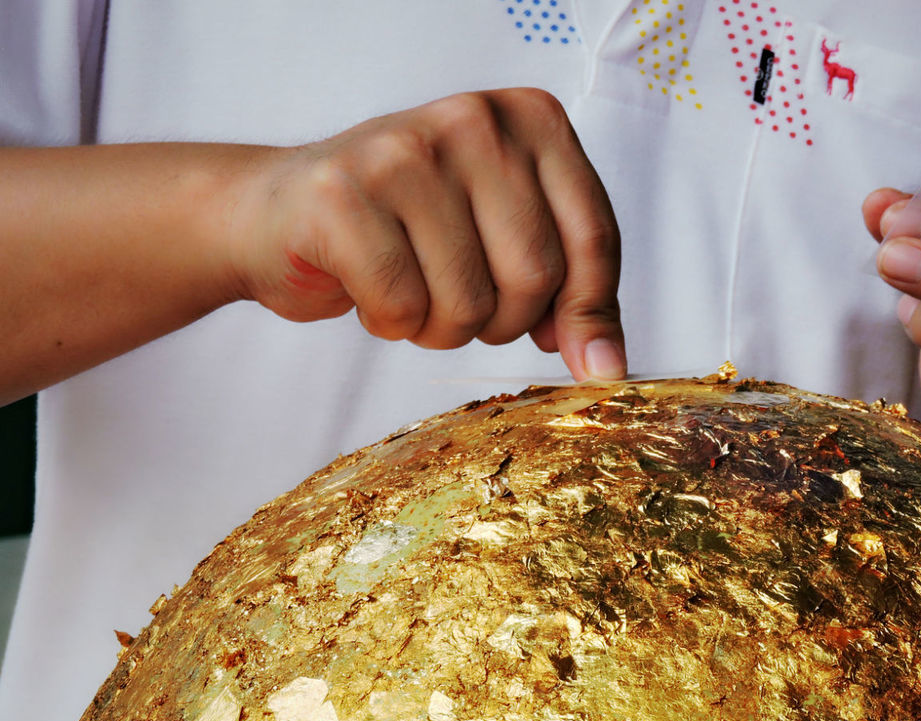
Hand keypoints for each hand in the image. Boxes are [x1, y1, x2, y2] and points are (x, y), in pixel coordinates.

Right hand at [229, 88, 625, 380]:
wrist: (279, 214)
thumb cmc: (406, 229)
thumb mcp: (505, 241)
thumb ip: (568, 291)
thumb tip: (608, 368)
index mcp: (531, 120)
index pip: (594, 237)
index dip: (590, 314)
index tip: (587, 361)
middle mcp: (474, 120)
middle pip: (535, 276)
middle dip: (502, 322)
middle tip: (460, 303)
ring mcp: (405, 152)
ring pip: (471, 303)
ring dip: (442, 328)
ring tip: (410, 287)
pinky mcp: (342, 196)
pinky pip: (404, 309)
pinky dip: (391, 322)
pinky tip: (367, 285)